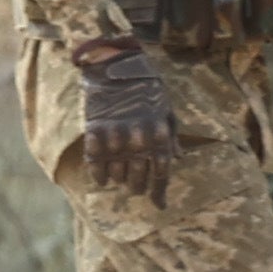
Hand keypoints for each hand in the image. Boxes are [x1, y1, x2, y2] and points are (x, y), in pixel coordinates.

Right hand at [77, 43, 176, 201]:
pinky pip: (96, 167)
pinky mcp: (95, 135)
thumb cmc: (146, 89)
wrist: (115, 66)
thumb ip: (171, 138)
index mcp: (159, 135)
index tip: (159, 204)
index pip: (161, 175)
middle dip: (139, 187)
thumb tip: (178, 160)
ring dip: (120, 180)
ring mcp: (115, 139)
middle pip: (138, 180)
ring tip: (121, 176)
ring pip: (117, 176)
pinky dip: (100, 175)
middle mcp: (138, 141)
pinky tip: (103, 177)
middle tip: (136, 187)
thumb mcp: (166, 111)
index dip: (159, 193)